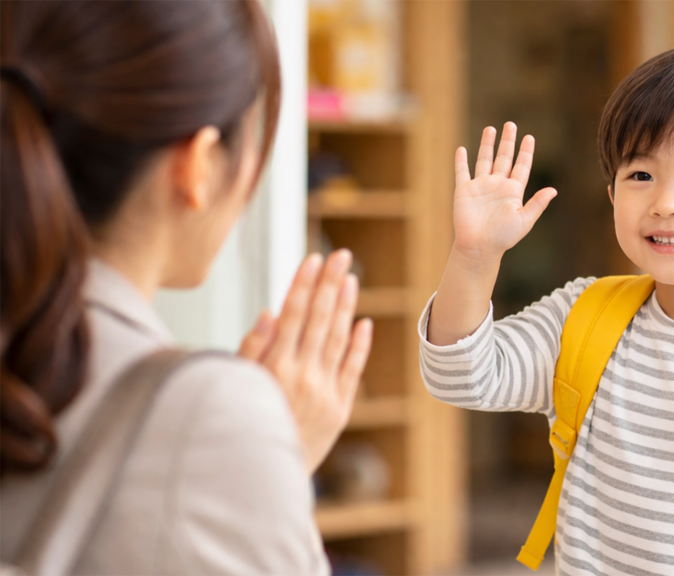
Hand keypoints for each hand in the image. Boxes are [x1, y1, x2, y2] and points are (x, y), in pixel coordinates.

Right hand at [238, 250, 373, 472]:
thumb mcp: (236, 387)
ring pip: (338, 340)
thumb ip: (253, 349)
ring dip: (346, 307)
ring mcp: (324, 392)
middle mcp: (302, 376)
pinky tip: (365, 322)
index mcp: (274, 367)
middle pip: (319, 320)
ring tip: (351, 279)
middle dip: (330, 284)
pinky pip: (353, 371)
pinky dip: (360, 346)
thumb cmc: (242, 427)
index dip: (304, 284)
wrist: (262, 480)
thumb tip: (271, 313)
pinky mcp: (339, 409)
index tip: (313, 258)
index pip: (293, 315)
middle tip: (340, 255)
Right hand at [452, 122, 556, 263]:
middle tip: (510, 124)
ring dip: (487, 145)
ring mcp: (480, 187)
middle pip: (504, 158)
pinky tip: (462, 149)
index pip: (521, 166)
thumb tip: (554, 190)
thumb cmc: (503, 237)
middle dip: (507, 141)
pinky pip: (462, 172)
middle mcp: (497, 186)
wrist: (479, 248)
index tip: (529, 137)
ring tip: (491, 128)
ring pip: (484, 160)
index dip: (525, 152)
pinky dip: (461, 161)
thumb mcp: (524, 220)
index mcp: (513, 191)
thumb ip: (537, 204)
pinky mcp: (464, 191)